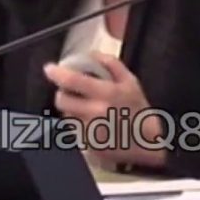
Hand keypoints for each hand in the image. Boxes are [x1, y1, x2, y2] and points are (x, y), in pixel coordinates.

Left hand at [44, 53, 163, 168]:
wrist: (150, 144)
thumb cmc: (139, 110)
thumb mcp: (130, 81)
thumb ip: (110, 64)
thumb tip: (91, 54)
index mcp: (106, 94)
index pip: (72, 81)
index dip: (57, 73)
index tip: (49, 68)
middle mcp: (95, 113)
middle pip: (61, 100)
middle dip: (64, 94)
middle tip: (73, 92)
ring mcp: (90, 132)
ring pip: (66, 116)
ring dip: (71, 110)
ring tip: (87, 110)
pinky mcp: (88, 146)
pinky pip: (73, 131)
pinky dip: (79, 125)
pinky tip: (93, 124)